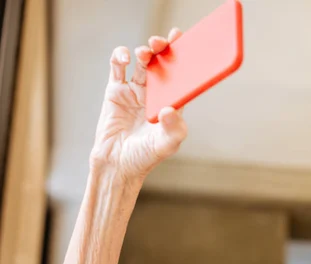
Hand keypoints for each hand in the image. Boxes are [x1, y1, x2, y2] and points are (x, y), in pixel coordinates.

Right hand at [90, 28, 187, 180]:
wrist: (117, 164)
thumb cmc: (146, 156)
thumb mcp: (166, 144)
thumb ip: (173, 128)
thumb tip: (169, 109)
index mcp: (173, 101)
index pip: (182, 74)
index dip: (184, 56)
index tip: (184, 41)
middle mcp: (156, 93)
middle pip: (162, 63)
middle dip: (163, 48)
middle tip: (162, 42)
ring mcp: (135, 90)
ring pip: (142, 62)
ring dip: (145, 52)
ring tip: (145, 52)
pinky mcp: (115, 91)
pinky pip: (117, 67)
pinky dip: (120, 57)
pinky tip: (123, 57)